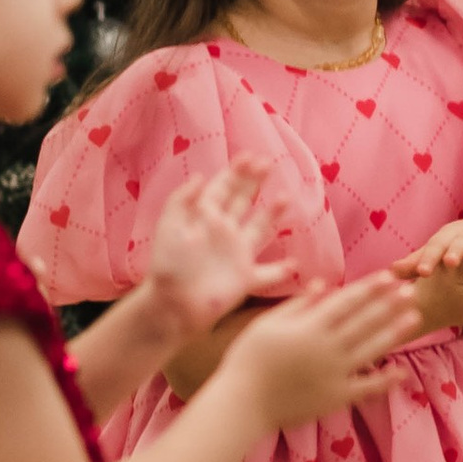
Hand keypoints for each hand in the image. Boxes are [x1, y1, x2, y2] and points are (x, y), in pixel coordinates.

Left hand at [138, 160, 298, 341]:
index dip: (235, 172)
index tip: (249, 156)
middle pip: (242, 202)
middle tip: (269, 162)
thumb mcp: (169, 228)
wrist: (171, 305)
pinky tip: (295, 264)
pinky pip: (268, 274)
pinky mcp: (245, 279)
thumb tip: (199, 176)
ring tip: (286, 198)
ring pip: (259, 230)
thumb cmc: (168, 267)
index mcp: (204, 219)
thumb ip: (182, 201)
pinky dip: (282, 271)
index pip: (222, 189)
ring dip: (272, 215)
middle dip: (254, 182)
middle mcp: (223, 233)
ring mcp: (236, 255)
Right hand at [230, 274, 417, 428]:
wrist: (242, 402)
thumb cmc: (248, 359)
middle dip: (389, 304)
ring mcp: (334, 374)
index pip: (347, 302)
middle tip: (411, 289)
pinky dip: (385, 380)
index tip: (389, 275)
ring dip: (395, 332)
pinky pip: (365, 387)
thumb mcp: (267, 324)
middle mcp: (327, 348)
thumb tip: (324, 284)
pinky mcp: (336, 397)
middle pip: (364, 321)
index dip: (370, 288)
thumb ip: (298, 305)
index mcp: (310, 327)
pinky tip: (401, 371)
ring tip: (415, 318)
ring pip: (371, 349)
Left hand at [391, 217, 462, 285]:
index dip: (429, 259)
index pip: (436, 246)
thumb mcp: (439, 253)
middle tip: (449, 262)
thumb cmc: (458, 249)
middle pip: (461, 241)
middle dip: (455, 251)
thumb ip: (417, 263)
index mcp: (448, 237)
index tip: (421, 273)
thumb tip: (389, 272)